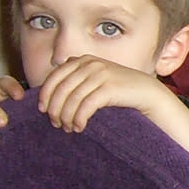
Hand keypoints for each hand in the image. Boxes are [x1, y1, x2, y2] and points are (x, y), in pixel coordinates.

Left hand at [36, 55, 173, 132]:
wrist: (146, 91)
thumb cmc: (117, 89)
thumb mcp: (94, 78)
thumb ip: (76, 78)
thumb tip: (50, 92)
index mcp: (83, 60)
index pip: (54, 76)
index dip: (45, 94)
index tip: (42, 110)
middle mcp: (90, 64)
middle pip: (61, 89)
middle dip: (55, 109)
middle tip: (56, 123)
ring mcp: (100, 75)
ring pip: (72, 99)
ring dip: (66, 117)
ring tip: (68, 128)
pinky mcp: (109, 88)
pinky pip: (86, 106)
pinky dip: (79, 119)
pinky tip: (79, 128)